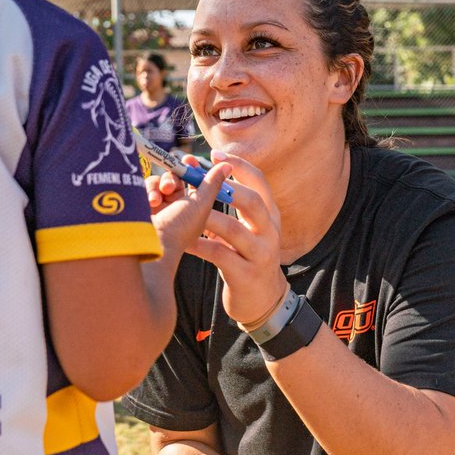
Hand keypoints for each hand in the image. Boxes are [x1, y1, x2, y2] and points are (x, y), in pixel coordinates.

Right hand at [146, 155, 231, 258]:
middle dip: (175, 176)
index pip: (196, 182)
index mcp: (195, 208)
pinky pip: (148, 187)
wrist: (151, 244)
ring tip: (161, 195)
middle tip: (172, 184)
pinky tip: (152, 201)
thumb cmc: (181, 227)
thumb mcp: (201, 204)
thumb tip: (228, 164)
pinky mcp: (144, 205)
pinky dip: (150, 190)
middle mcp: (177, 206)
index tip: (189, 159)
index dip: (193, 169)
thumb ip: (213, 182)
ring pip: (162, 180)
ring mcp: (160, 206)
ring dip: (162, 183)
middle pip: (177, 178)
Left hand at [187, 151, 286, 326]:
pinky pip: (220, 255)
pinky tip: (184, 241)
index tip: (213, 153)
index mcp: (270, 215)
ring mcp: (260, 253)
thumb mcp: (246, 229)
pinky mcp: (246, 274)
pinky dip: (200, 245)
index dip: (238, 165)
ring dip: (207, 217)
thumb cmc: (246, 256)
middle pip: (253, 201)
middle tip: (198, 180)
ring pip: (233, 229)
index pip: (259, 182)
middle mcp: (270, 231)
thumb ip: (229, 205)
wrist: (263, 301)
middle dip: (224, 187)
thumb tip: (197, 171)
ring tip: (186, 209)